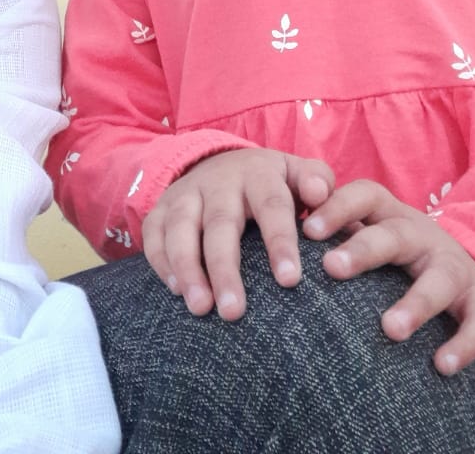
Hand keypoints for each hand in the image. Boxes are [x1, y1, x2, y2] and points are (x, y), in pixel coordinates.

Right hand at [142, 147, 334, 320]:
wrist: (221, 161)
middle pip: (219, 224)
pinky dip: (161, 262)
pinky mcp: (161, 208)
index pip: (271, 206)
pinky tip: (176, 292)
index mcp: (258, 173)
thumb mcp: (296, 172)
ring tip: (200, 308)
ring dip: (187, 269)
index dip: (280, 242)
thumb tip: (320, 195)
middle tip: (233, 312)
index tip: (290, 281)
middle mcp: (218, 181)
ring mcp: (186, 194)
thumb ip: (316, 181)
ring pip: (180, 229)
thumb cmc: (270, 182)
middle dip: (224, 268)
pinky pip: (153, 234)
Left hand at [303, 179, 474, 373]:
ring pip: (438, 280)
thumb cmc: (402, 255)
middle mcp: (422, 235)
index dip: (337, 208)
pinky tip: (441, 366)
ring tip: (389, 329)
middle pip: (394, 236)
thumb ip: (337, 236)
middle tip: (331, 268)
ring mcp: (455, 267)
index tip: (306, 229)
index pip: (364, 196)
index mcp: (390, 215)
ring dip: (415, 303)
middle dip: (363, 250)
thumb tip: (276, 246)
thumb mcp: (374, 234)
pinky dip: (462, 344)